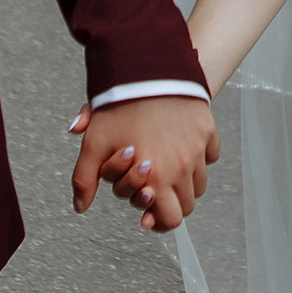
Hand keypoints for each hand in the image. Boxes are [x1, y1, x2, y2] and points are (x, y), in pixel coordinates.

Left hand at [68, 95, 218, 231]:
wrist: (148, 70)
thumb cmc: (120, 107)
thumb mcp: (93, 144)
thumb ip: (84, 179)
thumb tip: (81, 206)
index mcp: (157, 179)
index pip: (171, 220)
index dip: (158, 222)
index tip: (147, 214)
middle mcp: (182, 168)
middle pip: (187, 205)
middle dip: (170, 204)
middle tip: (153, 191)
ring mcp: (198, 150)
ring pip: (199, 183)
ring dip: (184, 183)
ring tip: (165, 169)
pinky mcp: (208, 131)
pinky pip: (210, 155)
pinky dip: (199, 158)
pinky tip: (182, 147)